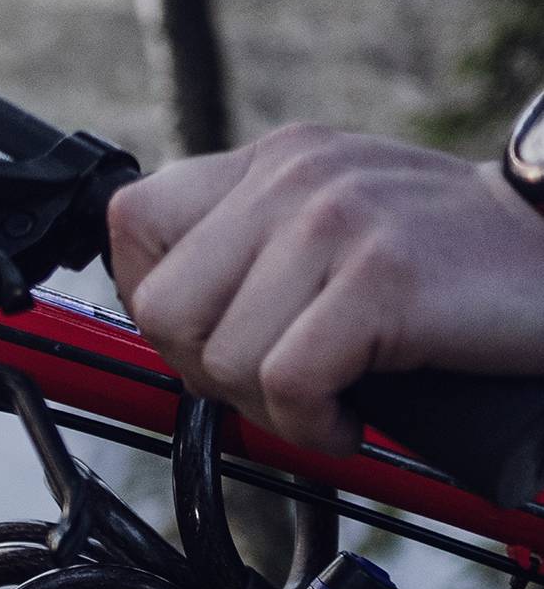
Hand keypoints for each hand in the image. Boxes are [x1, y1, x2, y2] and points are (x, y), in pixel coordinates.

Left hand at [107, 124, 543, 455]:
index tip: (212, 339)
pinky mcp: (379, 277)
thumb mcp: (338, 227)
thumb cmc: (455, 269)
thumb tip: (164, 319)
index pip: (133, 221)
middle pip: (161, 307)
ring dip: (270, 410)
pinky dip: (315, 428)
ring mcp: (335, 221)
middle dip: (206, 373)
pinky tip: (353, 418)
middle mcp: (294, 176)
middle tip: (274, 386)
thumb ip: (253, 248)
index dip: (153, 302)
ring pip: (221, 358)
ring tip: (328, 400)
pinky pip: (287, 386)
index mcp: (276, 159)